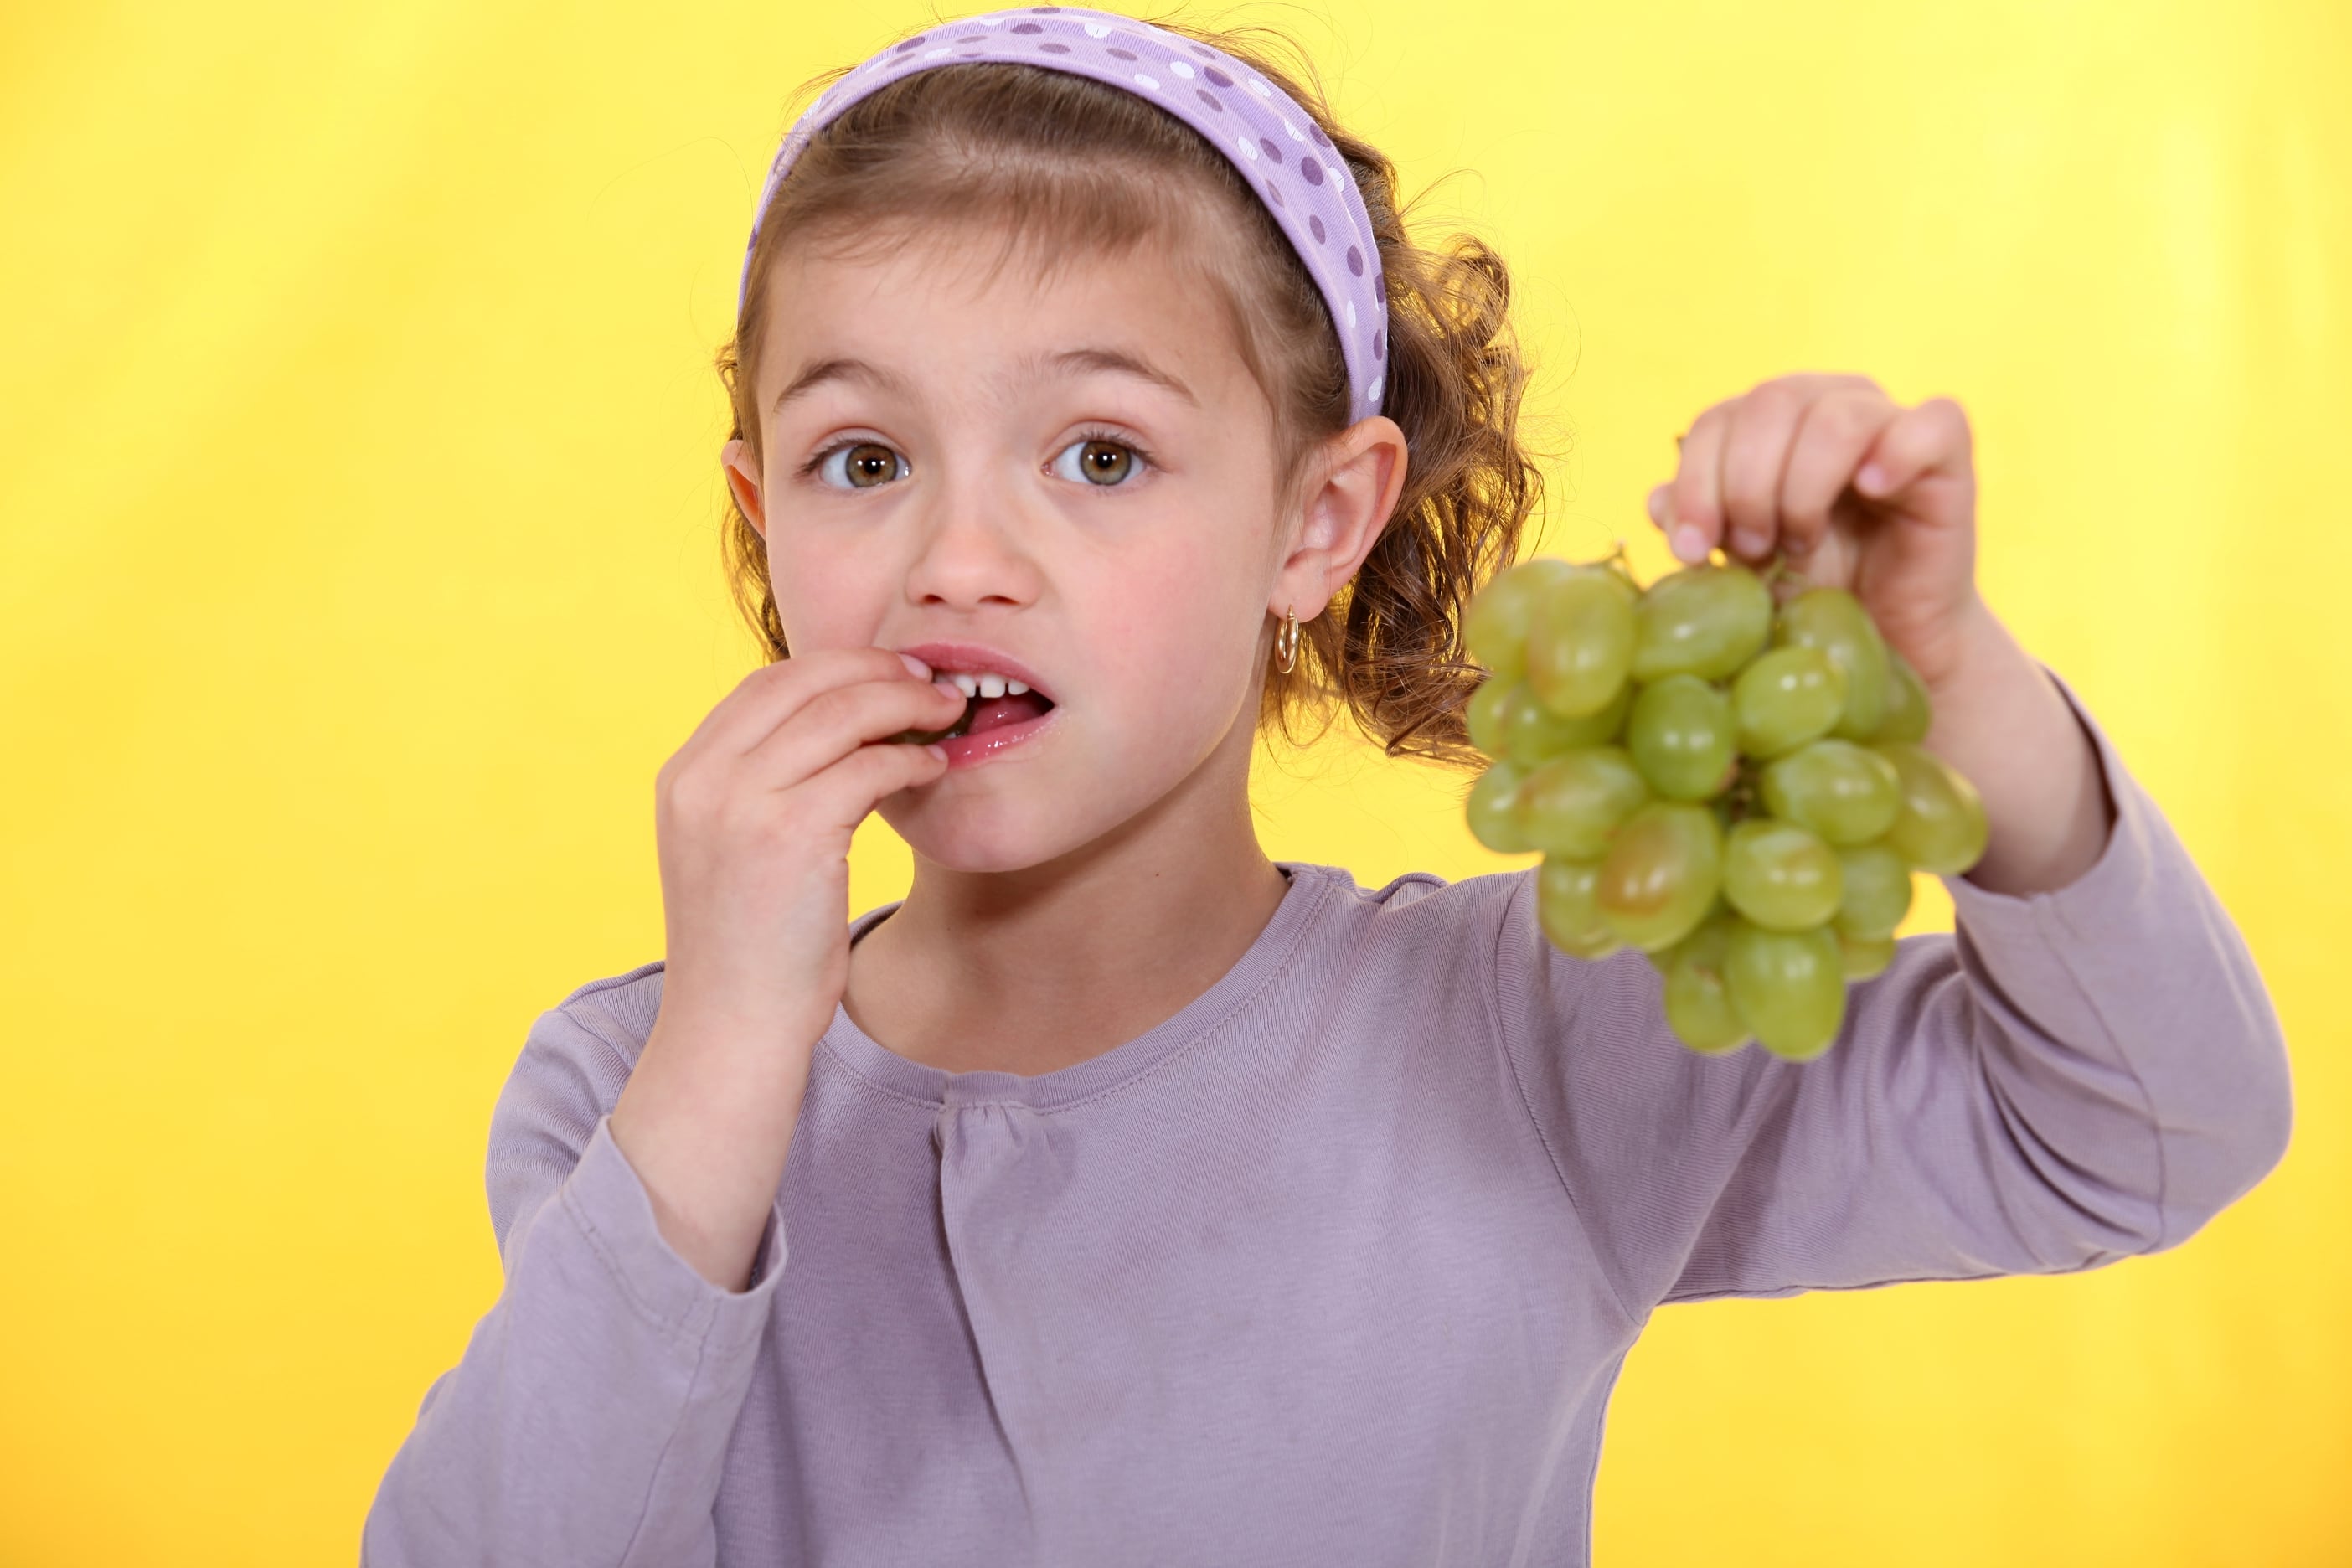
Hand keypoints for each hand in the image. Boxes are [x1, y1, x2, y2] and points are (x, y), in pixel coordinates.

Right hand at [645, 646, 963, 1045]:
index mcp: (684, 775)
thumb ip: (762, 787)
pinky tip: (932, 768)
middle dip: (874, 670)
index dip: (833, 666)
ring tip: (944, 713)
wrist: (733, 1029)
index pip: (764, 684)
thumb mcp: (731, 850)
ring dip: (904, 705)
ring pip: (841, 713)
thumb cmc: (749, 949)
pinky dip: (909, 758)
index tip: (884, 671)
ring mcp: (740, 804)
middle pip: (803, 682)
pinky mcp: (789, 835)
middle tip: (928, 678)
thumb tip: (837, 730)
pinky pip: (868, 767)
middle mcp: (702, 779)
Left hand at [1653, 373, 2113, 896]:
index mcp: (1771, 422)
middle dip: (1745, 486)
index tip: (1694, 551)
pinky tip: (1870, 491)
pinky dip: (1895, 452)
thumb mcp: (1737, 565)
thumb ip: (1698, 527)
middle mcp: (1829, 405)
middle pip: (1770, 404)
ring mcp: (1890, 424)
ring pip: (1835, 417)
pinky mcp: (1946, 456)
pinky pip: (1930, 422)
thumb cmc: (1807, 597)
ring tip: (1801, 543)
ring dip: (1803, 487)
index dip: (1697, 480)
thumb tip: (1655, 500)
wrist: (1885, 645)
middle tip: (1752, 550)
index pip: (1718, 418)